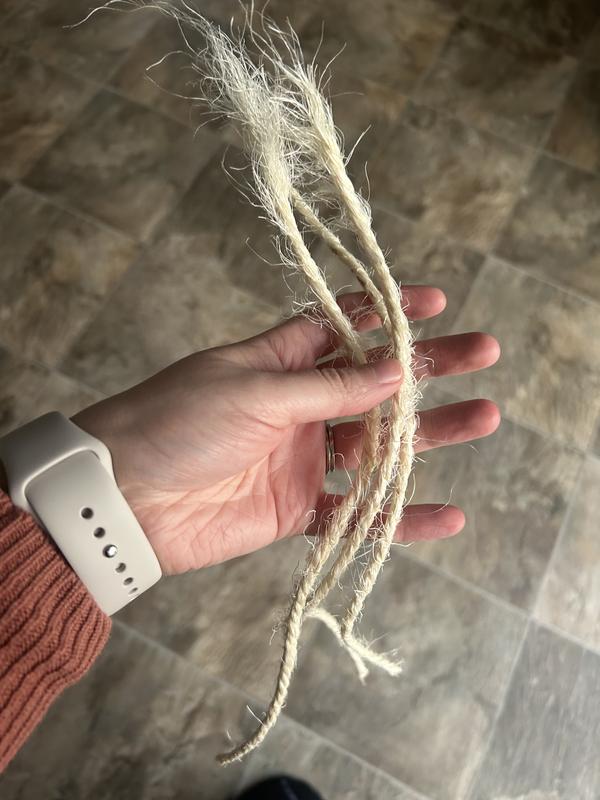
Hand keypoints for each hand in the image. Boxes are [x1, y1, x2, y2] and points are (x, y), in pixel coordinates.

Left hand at [72, 286, 499, 574]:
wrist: (125, 499)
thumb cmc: (176, 422)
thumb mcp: (254, 392)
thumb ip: (328, 388)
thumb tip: (396, 369)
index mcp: (280, 361)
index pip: (343, 326)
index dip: (387, 311)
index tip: (436, 300)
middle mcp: (298, 406)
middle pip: (377, 384)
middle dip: (429, 367)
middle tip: (484, 353)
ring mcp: (300, 457)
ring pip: (379, 446)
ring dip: (431, 436)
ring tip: (485, 417)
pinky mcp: (296, 509)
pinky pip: (355, 513)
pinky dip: (397, 519)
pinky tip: (447, 516)